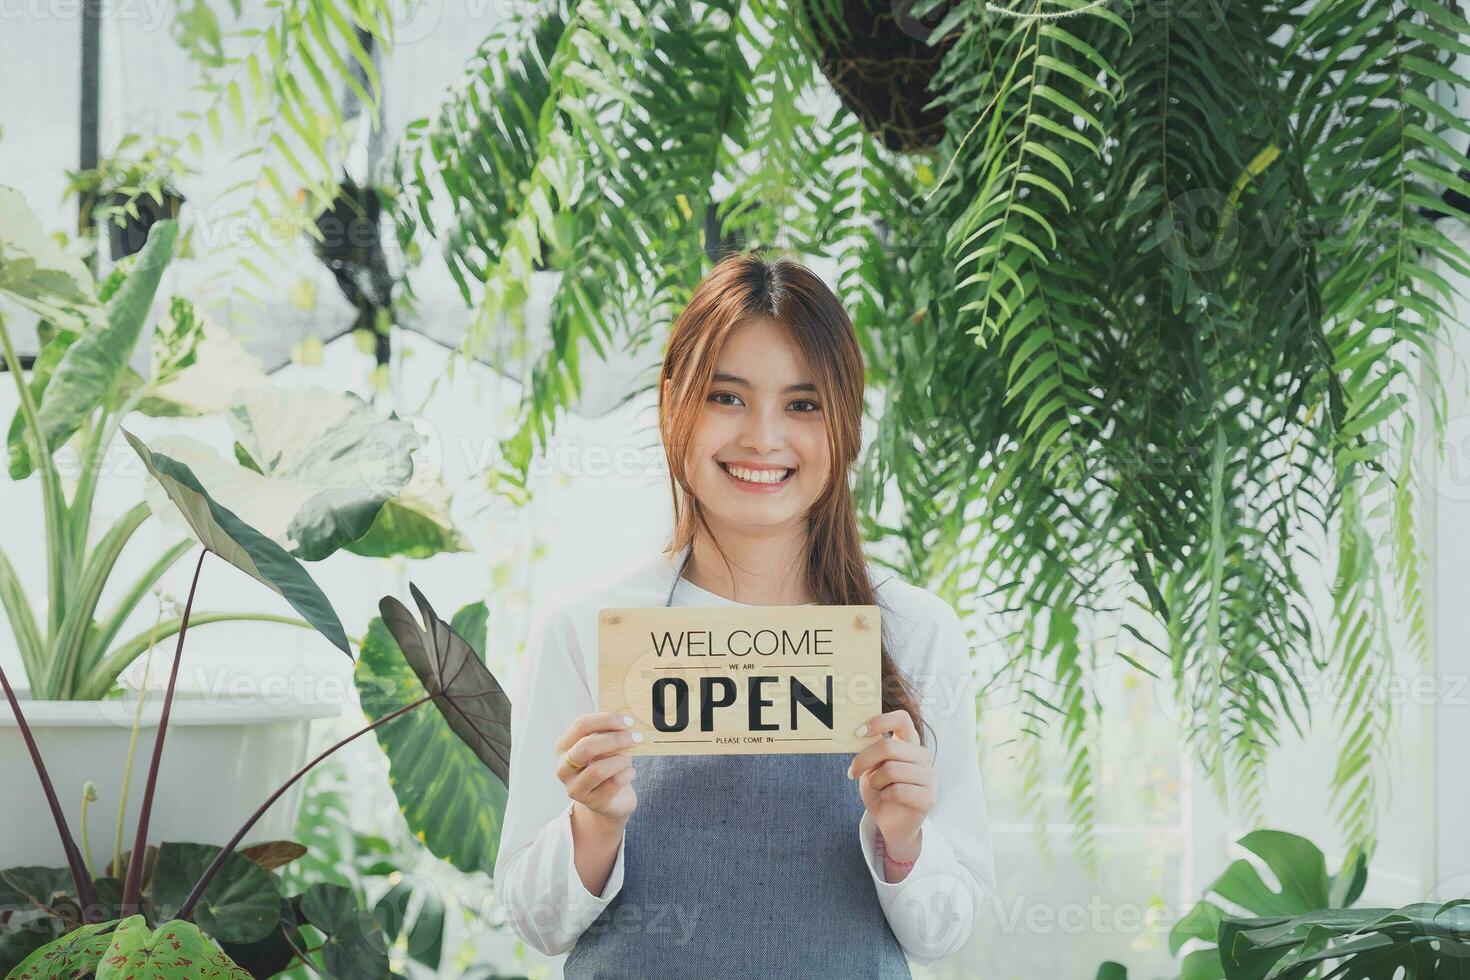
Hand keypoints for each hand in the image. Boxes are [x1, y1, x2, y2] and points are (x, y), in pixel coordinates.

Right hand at [556, 711, 641, 827]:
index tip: (627, 721)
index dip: (605, 720)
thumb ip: (609, 734)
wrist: (611, 799)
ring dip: (621, 760)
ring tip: (628, 759)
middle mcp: (563, 768)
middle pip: (586, 747)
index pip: (580, 726)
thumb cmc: (607, 765)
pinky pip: (614, 783)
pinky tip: (629, 773)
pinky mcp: (593, 803)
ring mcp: (575, 788)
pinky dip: (628, 774)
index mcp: (564, 747)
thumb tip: (625, 723)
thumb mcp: (604, 747)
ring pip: (598, 770)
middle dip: (614, 740)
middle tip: (635, 737)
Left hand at [847, 708, 933, 869]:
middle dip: (864, 760)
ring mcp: (928, 777)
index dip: (880, 721)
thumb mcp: (871, 767)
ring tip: (877, 788)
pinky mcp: (928, 798)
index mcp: (909, 743)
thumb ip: (871, 750)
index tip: (859, 732)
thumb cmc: (881, 791)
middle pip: (888, 747)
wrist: (891, 824)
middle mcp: (923, 756)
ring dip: (875, 781)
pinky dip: (884, 795)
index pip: (902, 719)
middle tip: (852, 772)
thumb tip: (858, 733)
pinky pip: (898, 790)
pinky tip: (887, 799)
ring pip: (891, 770)